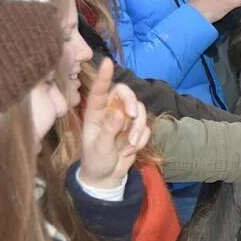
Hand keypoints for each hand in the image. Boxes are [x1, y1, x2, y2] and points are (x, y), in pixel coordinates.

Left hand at [79, 58, 150, 188]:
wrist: (106, 178)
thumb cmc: (95, 161)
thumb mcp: (98, 148)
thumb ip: (108, 130)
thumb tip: (119, 113)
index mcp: (95, 113)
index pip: (99, 91)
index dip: (103, 76)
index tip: (107, 62)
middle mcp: (111, 112)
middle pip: (126, 95)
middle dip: (132, 104)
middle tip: (134, 116)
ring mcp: (124, 120)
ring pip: (140, 112)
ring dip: (138, 129)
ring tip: (130, 146)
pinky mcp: (135, 130)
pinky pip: (146, 128)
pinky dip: (141, 140)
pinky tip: (130, 151)